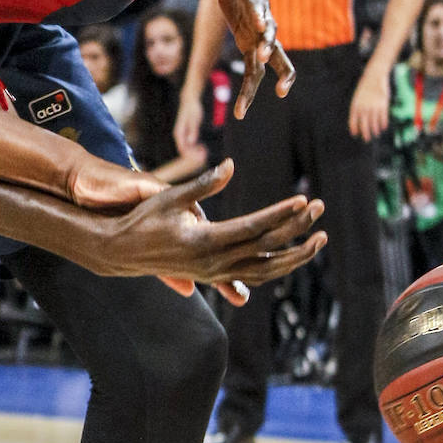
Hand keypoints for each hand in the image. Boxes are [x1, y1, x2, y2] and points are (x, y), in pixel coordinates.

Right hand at [69, 159, 326, 288]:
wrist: (123, 251)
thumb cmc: (145, 218)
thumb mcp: (171, 197)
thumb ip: (204, 184)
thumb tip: (230, 165)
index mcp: (206, 241)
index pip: (255, 228)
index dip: (281, 214)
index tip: (303, 201)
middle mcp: (215, 262)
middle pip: (268, 249)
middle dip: (298, 229)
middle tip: (319, 208)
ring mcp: (216, 273)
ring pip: (267, 270)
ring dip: (296, 256)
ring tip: (318, 239)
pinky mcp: (215, 277)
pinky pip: (254, 276)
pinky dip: (277, 267)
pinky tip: (291, 256)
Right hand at [173, 92, 203, 154]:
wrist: (190, 101)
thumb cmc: (193, 109)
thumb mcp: (195, 120)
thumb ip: (193, 131)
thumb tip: (191, 142)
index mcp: (179, 133)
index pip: (182, 149)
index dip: (191, 155)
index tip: (200, 155)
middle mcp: (179, 135)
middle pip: (184, 151)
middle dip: (193, 155)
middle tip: (205, 154)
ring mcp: (182, 135)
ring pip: (187, 149)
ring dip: (195, 152)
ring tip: (204, 150)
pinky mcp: (186, 134)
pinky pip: (189, 145)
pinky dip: (195, 147)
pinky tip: (202, 146)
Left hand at [178, 0, 294, 117]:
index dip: (256, 10)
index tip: (259, 23)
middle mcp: (260, 11)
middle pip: (268, 29)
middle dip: (266, 43)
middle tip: (260, 56)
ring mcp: (260, 29)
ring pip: (272, 55)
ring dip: (276, 74)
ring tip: (281, 93)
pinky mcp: (255, 42)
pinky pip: (262, 68)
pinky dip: (262, 85)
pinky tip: (247, 109)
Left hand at [348, 66, 389, 139]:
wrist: (374, 76)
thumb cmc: (365, 87)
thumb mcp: (358, 96)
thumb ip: (358, 107)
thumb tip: (359, 118)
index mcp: (355, 105)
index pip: (353, 120)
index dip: (354, 128)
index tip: (355, 134)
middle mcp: (364, 107)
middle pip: (364, 124)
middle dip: (365, 133)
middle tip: (367, 139)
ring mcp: (373, 107)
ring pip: (374, 123)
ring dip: (375, 130)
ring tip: (375, 133)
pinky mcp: (382, 105)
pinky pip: (383, 118)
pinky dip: (383, 124)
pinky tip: (383, 127)